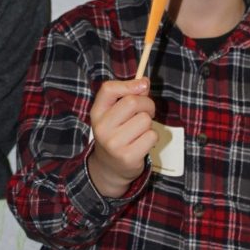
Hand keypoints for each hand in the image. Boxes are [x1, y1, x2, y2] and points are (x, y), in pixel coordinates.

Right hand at [87, 79, 156, 197]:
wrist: (110, 167)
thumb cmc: (116, 133)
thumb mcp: (114, 113)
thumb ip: (128, 95)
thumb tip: (144, 82)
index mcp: (97, 113)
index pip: (108, 89)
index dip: (129, 84)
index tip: (143, 84)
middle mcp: (102, 127)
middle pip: (133, 102)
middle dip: (147, 104)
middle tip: (146, 112)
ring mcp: (114, 143)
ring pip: (145, 120)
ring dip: (148, 124)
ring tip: (140, 131)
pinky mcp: (128, 156)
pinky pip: (151, 136)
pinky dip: (151, 137)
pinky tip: (142, 142)